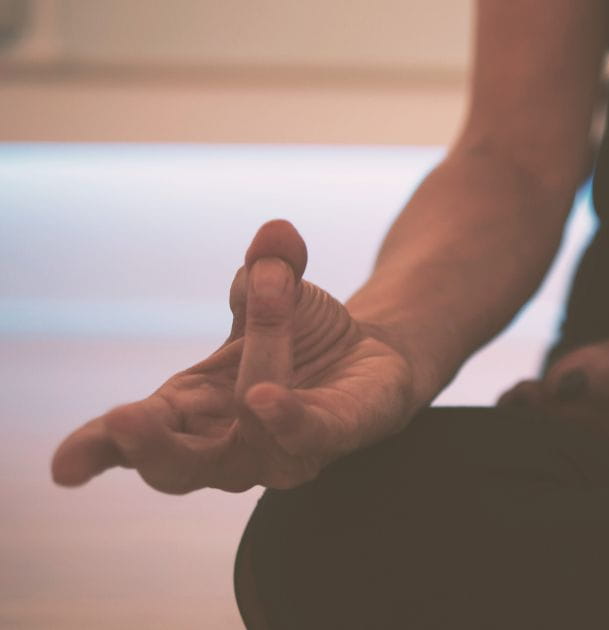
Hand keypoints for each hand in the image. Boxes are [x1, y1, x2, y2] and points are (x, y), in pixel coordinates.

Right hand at [51, 220, 414, 493]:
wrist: (368, 356)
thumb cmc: (297, 335)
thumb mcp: (274, 288)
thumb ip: (269, 266)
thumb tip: (277, 233)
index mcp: (188, 410)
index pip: (129, 441)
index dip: (95, 450)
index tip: (64, 467)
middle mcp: (227, 445)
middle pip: (177, 469)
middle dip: (150, 448)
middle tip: (124, 419)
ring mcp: (279, 451)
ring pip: (251, 440)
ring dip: (252, 374)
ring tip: (260, 336)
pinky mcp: (335, 438)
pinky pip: (309, 437)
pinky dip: (288, 420)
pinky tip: (269, 398)